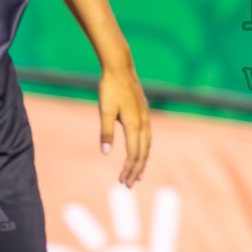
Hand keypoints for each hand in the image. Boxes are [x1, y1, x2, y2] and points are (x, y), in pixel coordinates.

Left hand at [98, 67, 150, 187]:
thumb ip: (106, 132)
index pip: (134, 153)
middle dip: (137, 170)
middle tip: (129, 185)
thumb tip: (106, 152)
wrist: (120, 67)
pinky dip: (144, 148)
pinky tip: (140, 151)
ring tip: (138, 174)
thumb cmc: (110, 88)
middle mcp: (143, 122)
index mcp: (134, 124)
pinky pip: (147, 136)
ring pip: (147, 145)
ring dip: (142, 161)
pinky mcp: (143, 112)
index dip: (129, 169)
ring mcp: (145, 117)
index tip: (122, 182)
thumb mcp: (105, 110)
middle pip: (143, 152)